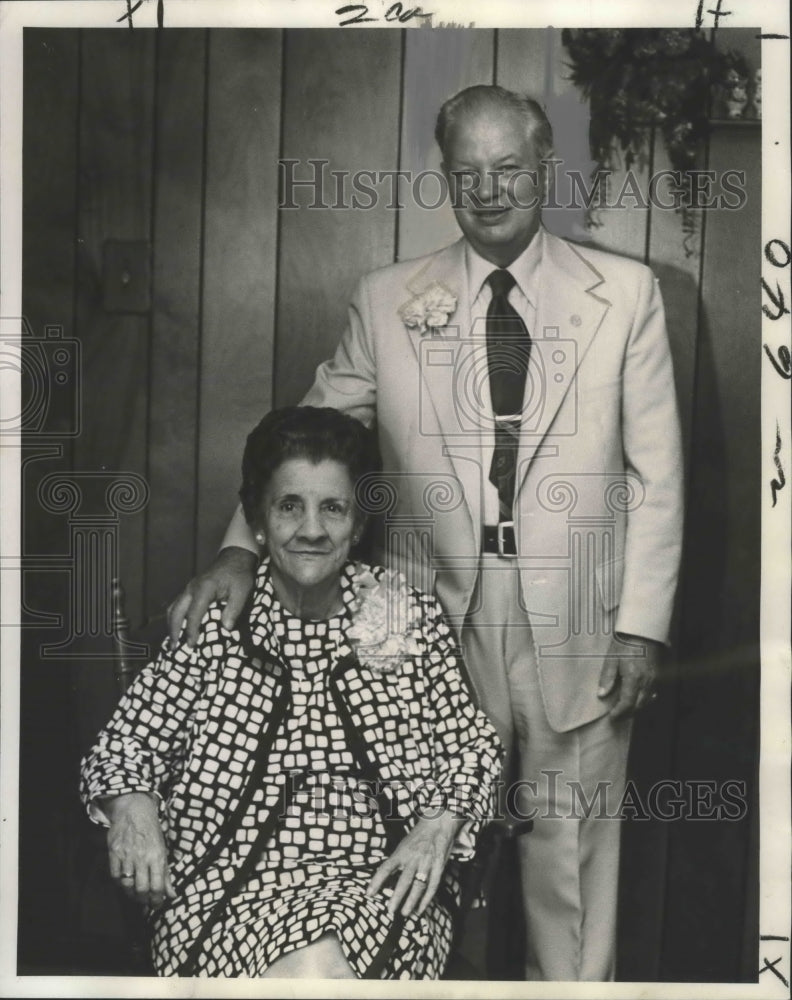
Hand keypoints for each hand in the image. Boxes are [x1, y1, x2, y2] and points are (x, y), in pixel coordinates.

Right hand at [103, 792, 175, 907]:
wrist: (134, 811)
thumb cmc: (152, 832)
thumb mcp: (163, 850)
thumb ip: (166, 874)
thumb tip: (172, 895)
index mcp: (157, 856)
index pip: (157, 886)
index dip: (157, 900)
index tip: (157, 905)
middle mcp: (142, 857)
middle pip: (141, 889)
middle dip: (144, 900)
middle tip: (146, 902)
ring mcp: (126, 855)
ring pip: (127, 885)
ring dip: (132, 895)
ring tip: (136, 895)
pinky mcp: (114, 853)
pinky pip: (115, 876)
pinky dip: (120, 884)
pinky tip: (125, 883)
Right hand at [168, 546, 256, 647]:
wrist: (235, 558)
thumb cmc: (239, 575)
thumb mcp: (243, 590)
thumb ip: (234, 608)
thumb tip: (226, 628)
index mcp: (205, 588)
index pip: (194, 613)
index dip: (191, 630)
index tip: (192, 645)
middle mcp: (192, 588)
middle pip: (176, 611)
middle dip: (174, 630)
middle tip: (174, 648)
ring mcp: (189, 588)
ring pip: (173, 607)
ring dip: (171, 625)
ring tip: (173, 642)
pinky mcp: (190, 590)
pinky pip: (177, 605)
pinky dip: (175, 618)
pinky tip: (178, 629)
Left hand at [366, 812, 462, 917]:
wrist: (438, 823)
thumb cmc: (418, 836)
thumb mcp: (403, 845)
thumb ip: (397, 861)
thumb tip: (386, 878)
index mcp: (402, 852)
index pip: (386, 868)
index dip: (377, 881)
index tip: (369, 894)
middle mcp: (413, 858)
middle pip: (404, 881)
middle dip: (396, 897)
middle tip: (390, 910)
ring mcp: (427, 863)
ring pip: (418, 885)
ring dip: (411, 901)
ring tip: (405, 913)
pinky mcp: (439, 867)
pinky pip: (432, 886)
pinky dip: (427, 899)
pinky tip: (421, 908)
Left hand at [598, 633, 662, 719]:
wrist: (641, 631)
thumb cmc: (625, 643)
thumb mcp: (611, 659)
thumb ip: (606, 678)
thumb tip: (602, 695)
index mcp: (633, 678)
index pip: (627, 703)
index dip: (619, 713)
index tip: (611, 717)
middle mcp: (646, 681)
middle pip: (638, 705)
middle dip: (627, 714)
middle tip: (615, 716)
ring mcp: (653, 679)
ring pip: (646, 701)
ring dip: (635, 708)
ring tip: (623, 710)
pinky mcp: (656, 675)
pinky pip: (651, 694)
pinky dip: (643, 701)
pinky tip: (636, 699)